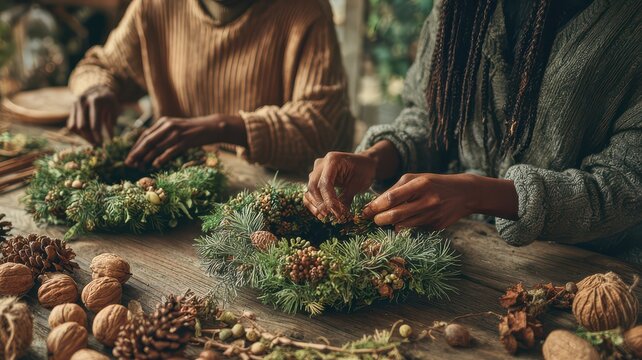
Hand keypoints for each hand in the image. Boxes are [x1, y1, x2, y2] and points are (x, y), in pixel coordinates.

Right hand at [67, 86, 118, 144]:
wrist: (97, 88)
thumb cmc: (108, 101)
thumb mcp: (114, 109)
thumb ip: (112, 123)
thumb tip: (110, 140)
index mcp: (95, 100)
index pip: (94, 124)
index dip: (97, 136)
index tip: (102, 144)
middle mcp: (82, 101)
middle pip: (82, 126)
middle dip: (90, 138)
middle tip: (97, 145)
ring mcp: (74, 104)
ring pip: (74, 127)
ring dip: (83, 137)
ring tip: (93, 141)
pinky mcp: (71, 109)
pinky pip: (71, 125)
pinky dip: (78, 132)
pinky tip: (87, 135)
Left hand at [125, 114, 245, 167]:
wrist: (211, 127)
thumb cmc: (192, 130)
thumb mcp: (176, 128)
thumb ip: (163, 134)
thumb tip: (149, 147)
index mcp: (163, 121)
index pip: (145, 135)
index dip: (135, 147)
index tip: (129, 157)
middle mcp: (168, 126)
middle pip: (148, 141)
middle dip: (137, 153)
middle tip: (129, 163)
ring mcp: (176, 133)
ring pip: (157, 147)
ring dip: (146, 158)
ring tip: (139, 167)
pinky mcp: (185, 141)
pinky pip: (170, 151)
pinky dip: (161, 158)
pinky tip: (155, 165)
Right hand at [304, 152, 376, 220]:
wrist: (364, 163)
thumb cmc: (364, 171)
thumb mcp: (358, 184)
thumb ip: (346, 198)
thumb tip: (339, 215)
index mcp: (333, 160)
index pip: (325, 183)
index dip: (328, 200)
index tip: (336, 213)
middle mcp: (321, 163)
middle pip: (313, 186)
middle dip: (320, 203)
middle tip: (329, 216)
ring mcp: (317, 170)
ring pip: (309, 189)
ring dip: (315, 204)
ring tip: (324, 217)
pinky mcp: (316, 178)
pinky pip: (310, 191)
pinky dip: (313, 203)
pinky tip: (320, 213)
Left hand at [362, 173, 518, 229]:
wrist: (465, 193)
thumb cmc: (434, 184)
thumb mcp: (417, 179)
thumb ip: (397, 190)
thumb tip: (375, 204)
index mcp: (420, 184)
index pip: (392, 197)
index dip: (376, 206)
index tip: (365, 211)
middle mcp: (427, 200)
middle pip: (396, 215)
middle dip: (380, 219)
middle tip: (373, 220)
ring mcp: (433, 215)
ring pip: (404, 226)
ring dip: (391, 225)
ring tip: (385, 221)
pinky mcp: (437, 226)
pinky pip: (415, 229)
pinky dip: (406, 227)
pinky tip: (405, 223)